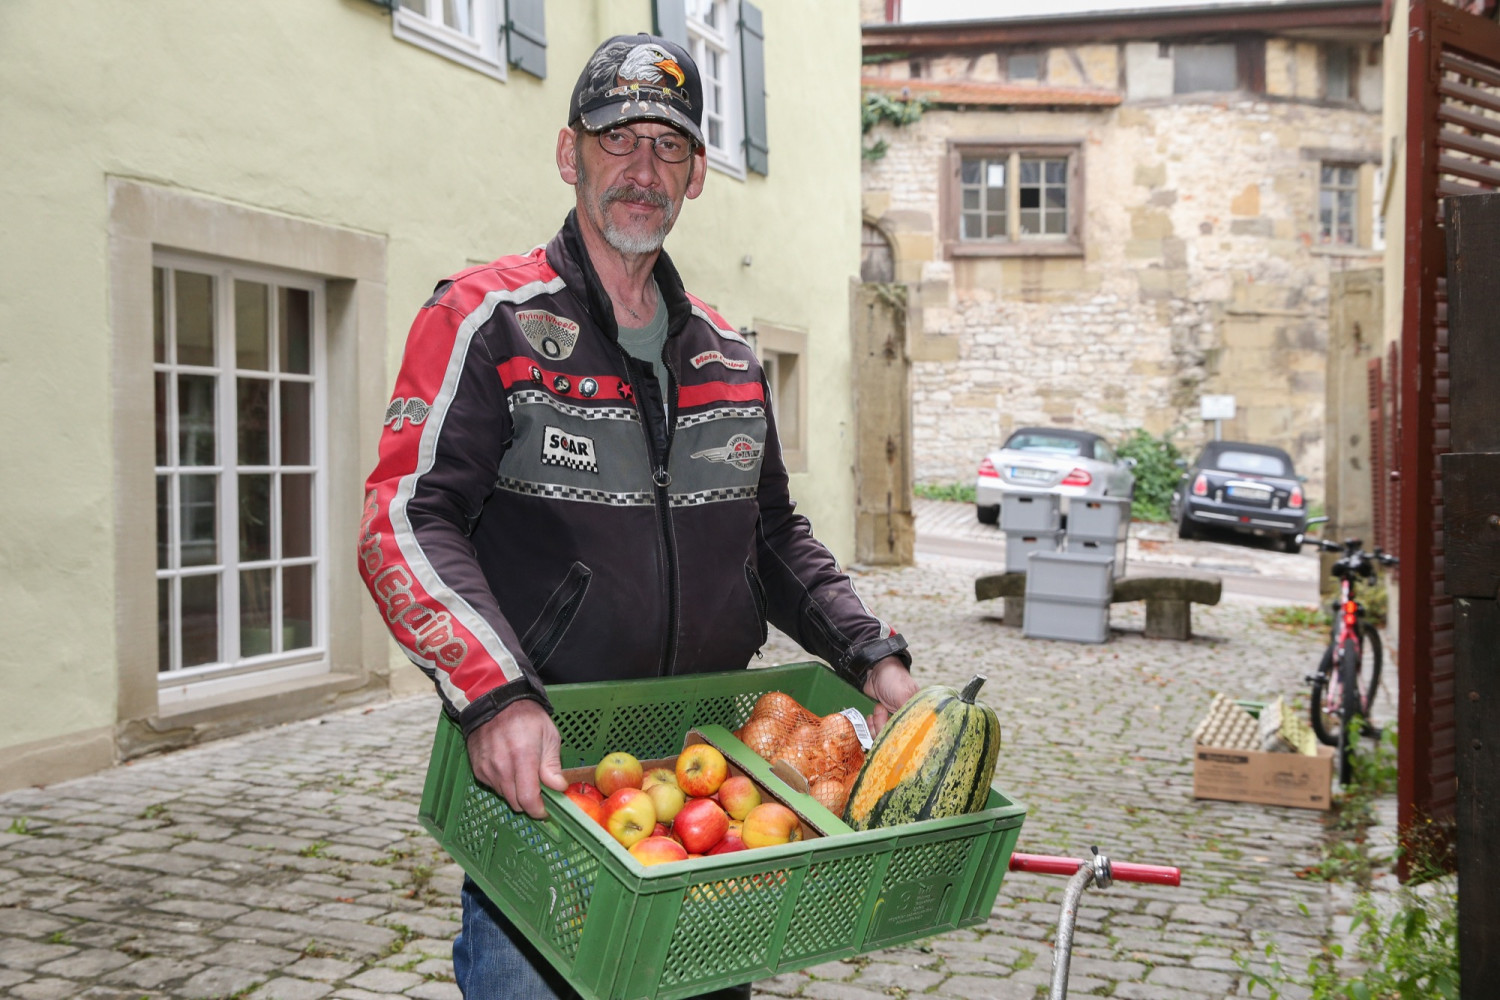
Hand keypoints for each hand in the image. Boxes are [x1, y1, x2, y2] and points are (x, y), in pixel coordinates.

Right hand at [466, 698, 565, 819]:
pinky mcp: (478, 769)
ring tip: (523, 773)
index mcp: (523, 757)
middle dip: (529, 803)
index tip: (545, 810)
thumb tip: (558, 788)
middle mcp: (502, 766)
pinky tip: (509, 767)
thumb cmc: (526, 716)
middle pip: (516, 803)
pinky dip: (504, 784)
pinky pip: (494, 786)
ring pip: (505, 796)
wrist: (495, 701)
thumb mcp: (549, 735)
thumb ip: (552, 765)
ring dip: (516, 792)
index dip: (538, 810)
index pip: (527, 799)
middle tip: (538, 790)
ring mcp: (487, 768)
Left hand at [862, 655, 919, 733]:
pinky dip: (871, 727)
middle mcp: (907, 720)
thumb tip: (912, 735)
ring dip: (877, 726)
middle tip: (882, 711)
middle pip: (896, 739)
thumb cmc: (894, 679)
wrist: (876, 668)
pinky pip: (876, 732)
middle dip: (885, 728)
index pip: (911, 735)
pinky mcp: (882, 720)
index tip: (892, 727)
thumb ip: (908, 715)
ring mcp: (894, 721)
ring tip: (877, 709)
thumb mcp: (904, 695)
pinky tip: (870, 717)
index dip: (900, 736)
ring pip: (885, 737)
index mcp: (917, 715)